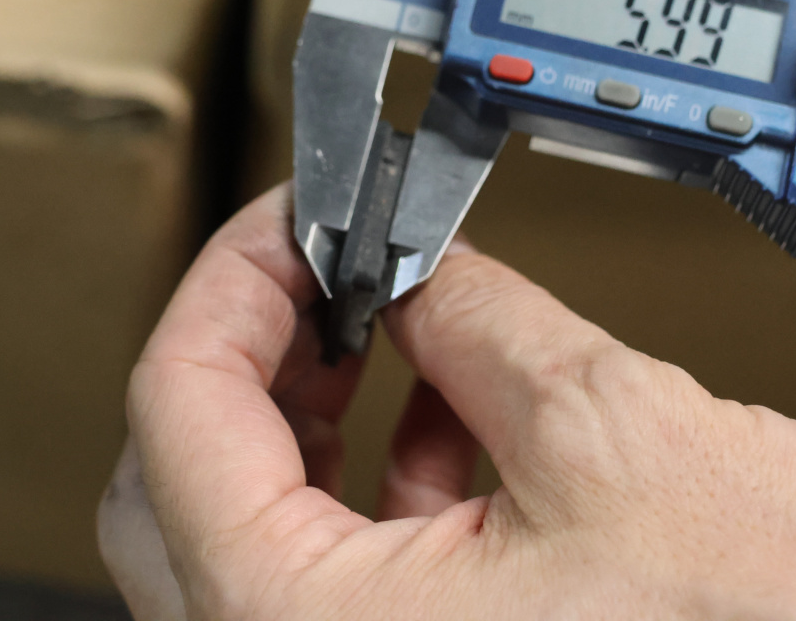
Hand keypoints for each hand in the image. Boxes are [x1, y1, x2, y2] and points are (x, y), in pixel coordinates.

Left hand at [98, 186, 795, 619]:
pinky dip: (382, 484)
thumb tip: (421, 264)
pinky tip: (453, 417)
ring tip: (388, 326)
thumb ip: (484, 320)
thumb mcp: (618, 433)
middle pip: (186, 476)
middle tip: (321, 266)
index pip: (177, 409)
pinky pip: (348, 577)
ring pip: (260, 527)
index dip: (232, 278)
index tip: (289, 219)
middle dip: (260, 347)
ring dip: (317, 413)